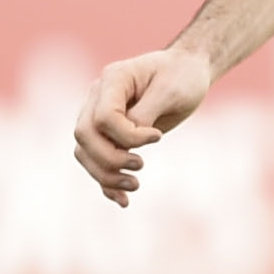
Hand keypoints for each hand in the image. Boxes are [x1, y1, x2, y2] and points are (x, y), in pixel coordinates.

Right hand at [74, 46, 213, 206]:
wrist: (188, 73)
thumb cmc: (182, 76)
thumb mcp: (171, 91)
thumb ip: (144, 115)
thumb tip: (125, 144)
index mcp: (113, 79)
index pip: (104, 117)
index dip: (127, 136)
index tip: (157, 137)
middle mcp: (98, 96)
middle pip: (85, 136)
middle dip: (110, 159)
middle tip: (141, 166)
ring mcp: (98, 115)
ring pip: (84, 152)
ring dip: (106, 175)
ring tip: (135, 185)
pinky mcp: (107, 134)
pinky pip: (94, 162)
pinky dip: (106, 183)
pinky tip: (123, 200)